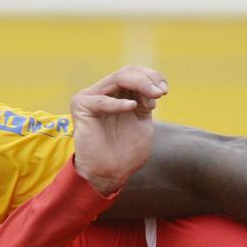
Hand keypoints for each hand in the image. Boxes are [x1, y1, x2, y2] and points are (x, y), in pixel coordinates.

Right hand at [70, 66, 166, 194]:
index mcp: (118, 94)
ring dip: (139, 85)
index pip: (134, 72)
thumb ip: (146, 102)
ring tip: (152, 99)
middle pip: (127, 72)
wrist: (110, 175)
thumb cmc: (126, 153)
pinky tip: (131, 107)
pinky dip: (118, 103)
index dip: (152, 77)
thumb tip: (155, 87)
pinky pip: (101, 100)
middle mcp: (104, 92)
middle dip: (148, 80)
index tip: (164, 91)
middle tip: (160, 94)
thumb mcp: (143, 122)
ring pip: (117, 78)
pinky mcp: (81, 106)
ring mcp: (92, 97)